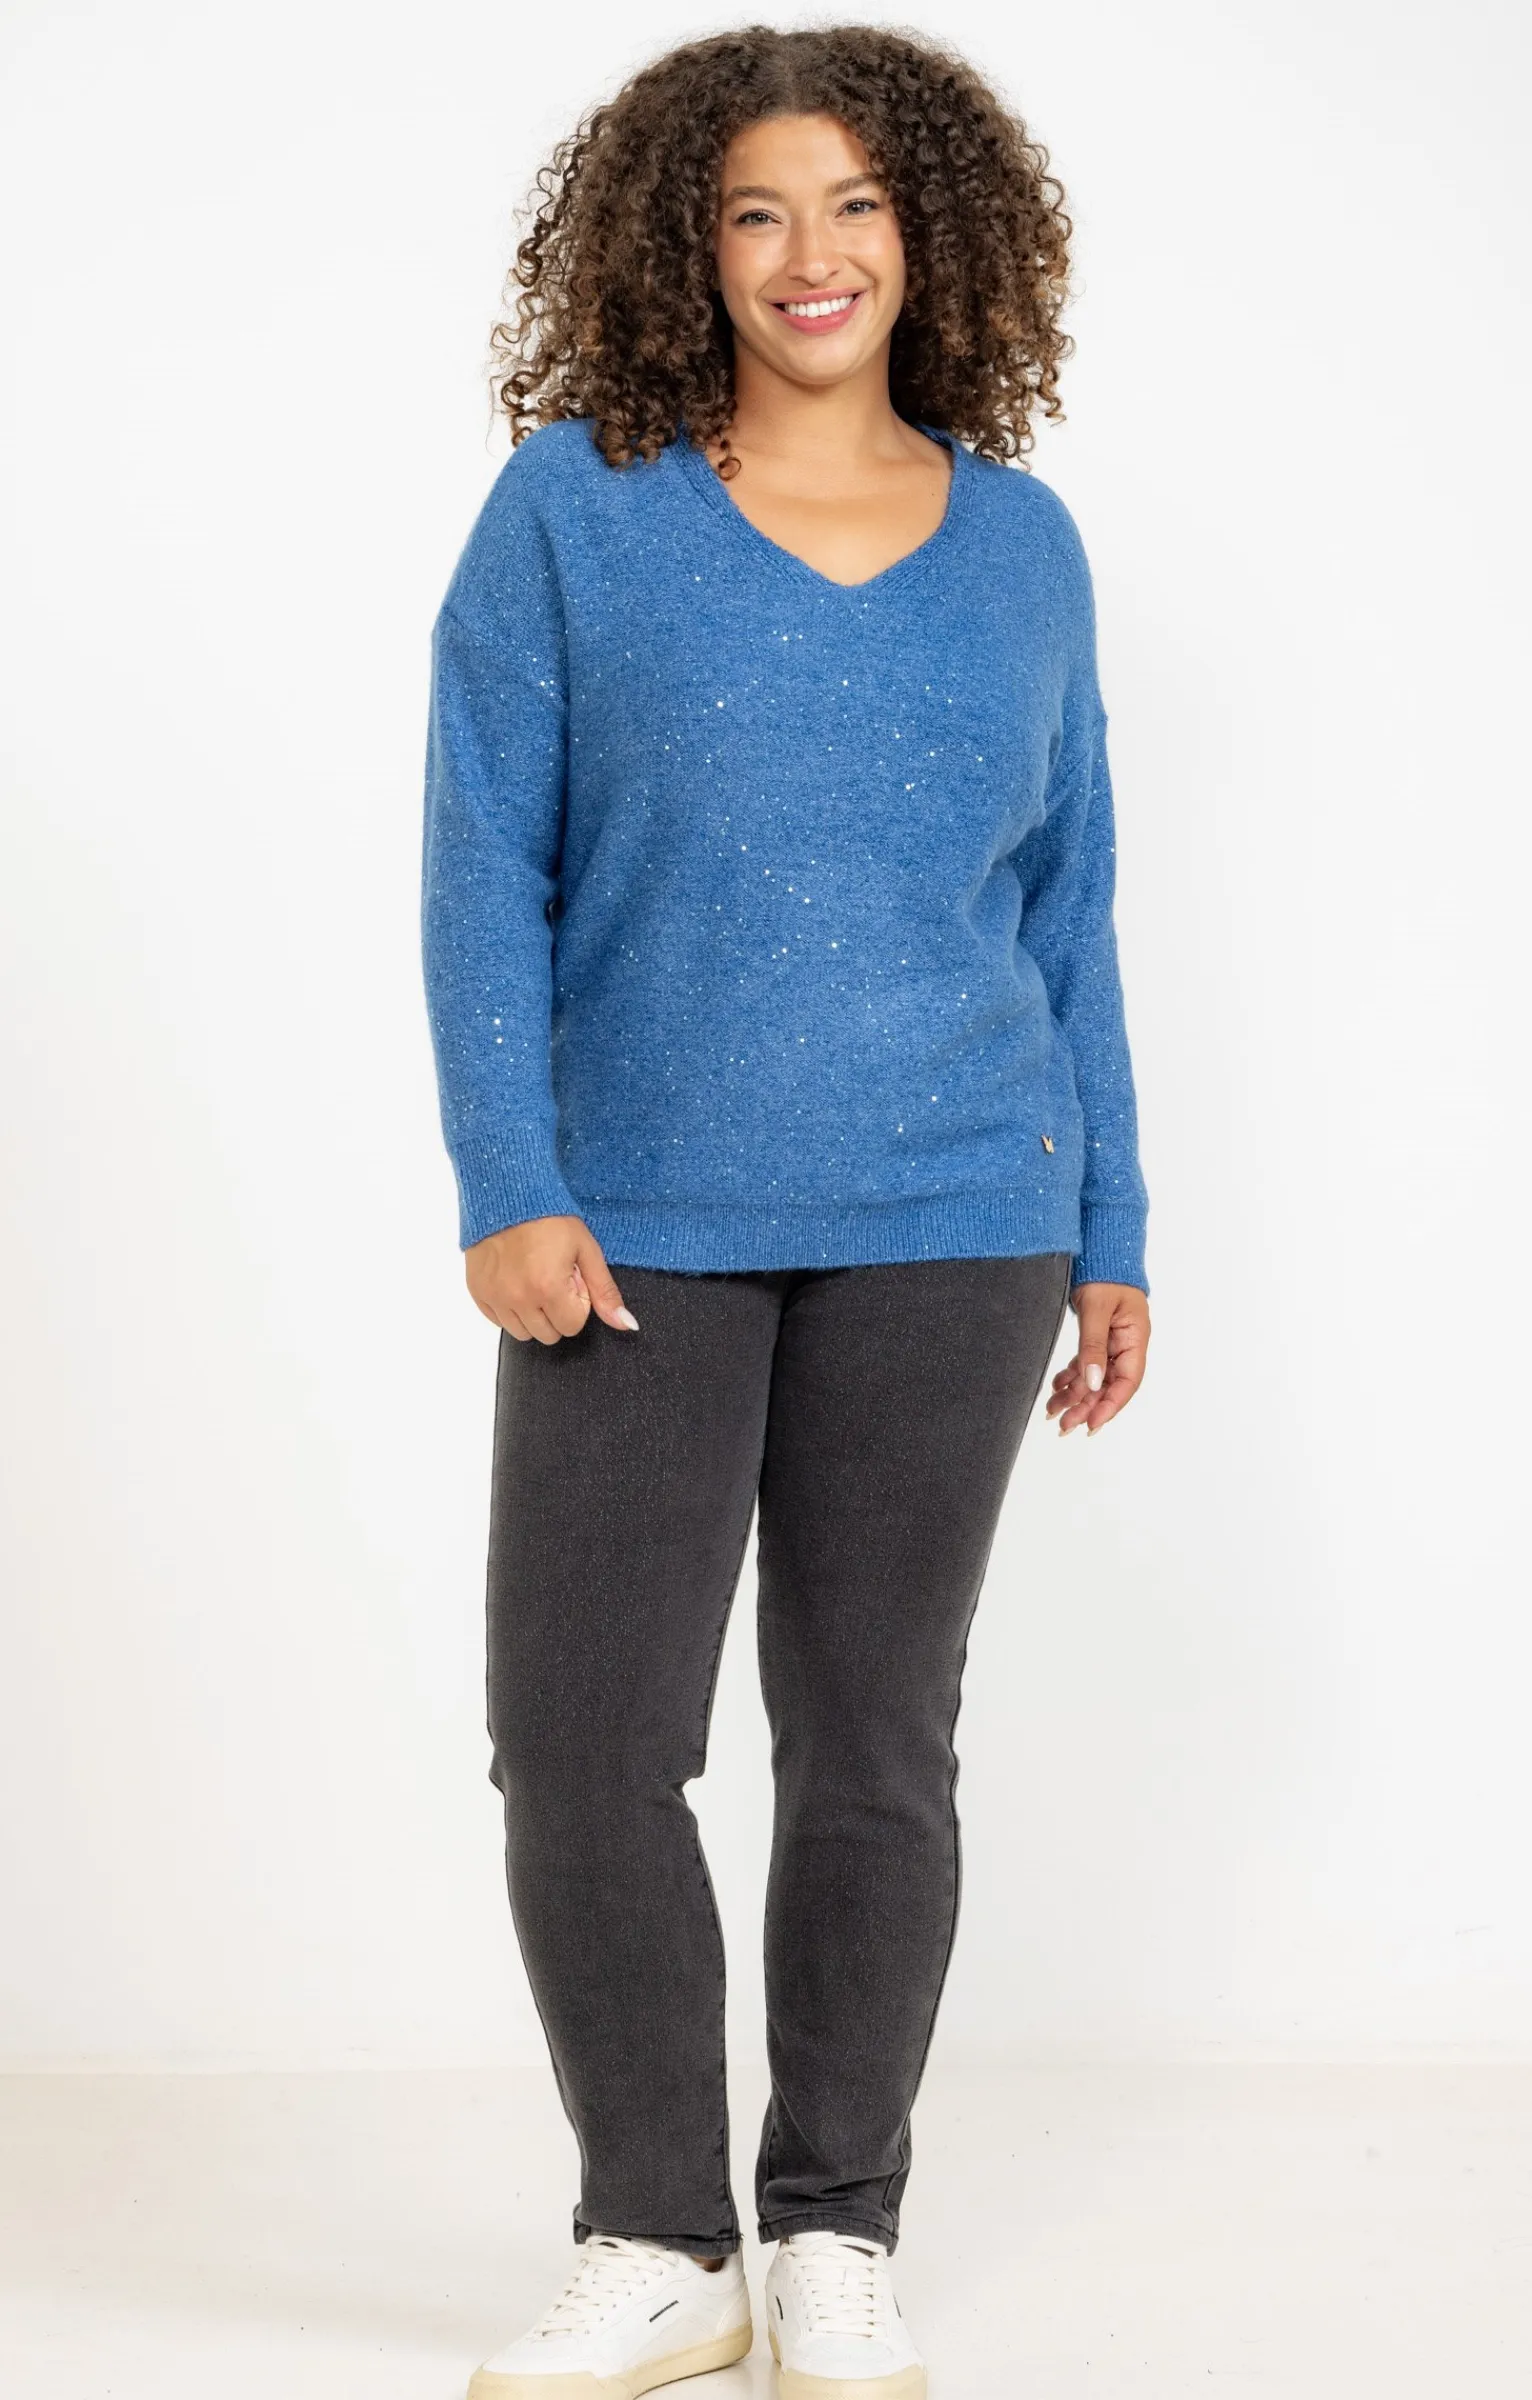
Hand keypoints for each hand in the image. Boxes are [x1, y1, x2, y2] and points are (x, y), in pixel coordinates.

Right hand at [465, 1216, 639, 1344]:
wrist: (509, 1192)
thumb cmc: (551, 1218)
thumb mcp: (586, 1250)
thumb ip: (605, 1292)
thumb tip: (627, 1326)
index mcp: (548, 1289)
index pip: (572, 1326)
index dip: (577, 1302)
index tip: (570, 1276)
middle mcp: (518, 1298)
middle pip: (547, 1334)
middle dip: (556, 1312)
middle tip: (552, 1277)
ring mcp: (494, 1297)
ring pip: (522, 1332)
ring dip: (533, 1314)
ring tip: (534, 1279)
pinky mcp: (477, 1291)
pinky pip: (498, 1320)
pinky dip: (509, 1308)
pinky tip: (515, 1280)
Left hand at [1045, 1280, 1149, 1435]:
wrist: (1097, 1248)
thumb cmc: (1103, 1273)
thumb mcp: (1097, 1309)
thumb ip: (1093, 1346)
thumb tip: (1091, 1383)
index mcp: (1135, 1339)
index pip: (1127, 1382)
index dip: (1110, 1406)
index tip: (1090, 1425)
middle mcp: (1126, 1344)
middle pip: (1108, 1385)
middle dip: (1086, 1407)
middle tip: (1063, 1427)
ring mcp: (1112, 1341)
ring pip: (1094, 1378)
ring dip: (1074, 1396)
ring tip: (1052, 1413)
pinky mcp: (1097, 1336)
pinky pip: (1085, 1364)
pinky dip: (1070, 1377)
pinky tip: (1055, 1388)